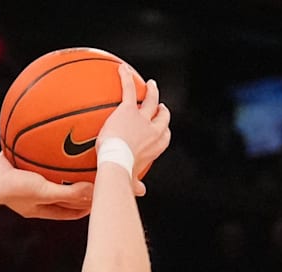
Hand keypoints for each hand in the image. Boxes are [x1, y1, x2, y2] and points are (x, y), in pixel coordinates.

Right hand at [0, 154, 93, 219]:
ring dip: (60, 170)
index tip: (101, 200)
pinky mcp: (16, 166)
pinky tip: (52, 138)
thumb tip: (95, 191)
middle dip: (77, 190)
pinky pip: (34, 158)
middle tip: (94, 178)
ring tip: (76, 158)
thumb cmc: (13, 190)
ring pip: (48, 176)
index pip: (69, 212)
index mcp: (40, 208)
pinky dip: (43, 152)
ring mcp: (23, 182)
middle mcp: (33, 197)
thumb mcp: (45, 192)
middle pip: (61, 195)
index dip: (85, 208)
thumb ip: (69, 193)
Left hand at [97, 64, 171, 180]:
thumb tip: (140, 191)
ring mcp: (142, 118)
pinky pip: (128, 90)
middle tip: (158, 103)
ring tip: (150, 84)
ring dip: (151, 91)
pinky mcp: (128, 110)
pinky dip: (126, 79)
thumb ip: (136, 184)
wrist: (117, 163)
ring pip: (150, 100)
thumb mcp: (132, 180)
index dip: (164, 128)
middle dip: (161, 109)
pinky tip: (121, 69)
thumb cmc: (124, 174)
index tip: (162, 125)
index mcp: (156, 147)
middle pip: (162, 116)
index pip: (164, 135)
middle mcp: (153, 130)